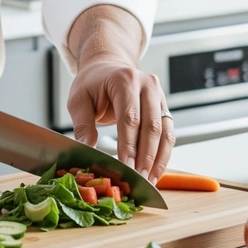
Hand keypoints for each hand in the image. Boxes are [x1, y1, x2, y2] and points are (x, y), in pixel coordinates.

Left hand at [66, 57, 173, 181]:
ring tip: (149, 180)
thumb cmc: (92, 83)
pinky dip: (163, 154)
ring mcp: (159, 94)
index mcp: (125, 79)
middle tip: (138, 179)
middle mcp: (147, 84)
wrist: (107, 66)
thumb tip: (87, 150)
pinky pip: (168, 132)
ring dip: (158, 158)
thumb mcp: (78, 99)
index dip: (129, 145)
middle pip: (151, 126)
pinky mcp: (163, 106)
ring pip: (165, 131)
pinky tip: (155, 170)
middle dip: (146, 156)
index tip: (125, 167)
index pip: (130, 117)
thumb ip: (83, 124)